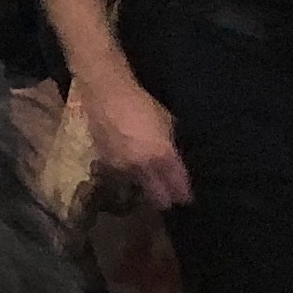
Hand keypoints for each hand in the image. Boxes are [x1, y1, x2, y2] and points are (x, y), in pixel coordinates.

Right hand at [78, 68, 191, 209]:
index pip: (178, 187)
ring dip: (145, 187)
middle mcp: (142, 167)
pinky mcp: (105, 162)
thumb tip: (175, 160)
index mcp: (162, 156)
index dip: (184, 194)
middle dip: (166, 199)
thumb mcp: (166, 122)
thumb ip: (171, 146)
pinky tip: (131, 166)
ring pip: (139, 189)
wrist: (106, 93)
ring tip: (149, 179)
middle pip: (158, 198)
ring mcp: (122, 167)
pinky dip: (128, 175)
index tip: (186, 197)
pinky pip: (121, 176)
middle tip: (170, 195)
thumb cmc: (141, 102)